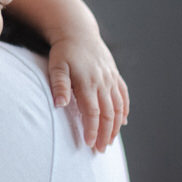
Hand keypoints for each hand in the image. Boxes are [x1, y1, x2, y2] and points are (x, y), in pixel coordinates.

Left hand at [47, 34, 129, 151]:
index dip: (92, 129)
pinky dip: (124, 110)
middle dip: (105, 133)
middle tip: (101, 150)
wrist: (78, 31)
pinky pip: (124, 95)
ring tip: (110, 141)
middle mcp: (103, 82)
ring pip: (118, 107)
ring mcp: (111, 79)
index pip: (93, 112)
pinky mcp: (115, 75)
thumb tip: (60, 105)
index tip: (90, 144)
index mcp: (88, 83)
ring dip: (116, 126)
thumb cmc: (64, 51)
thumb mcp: (56, 66)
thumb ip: (59, 85)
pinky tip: (123, 122)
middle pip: (108, 113)